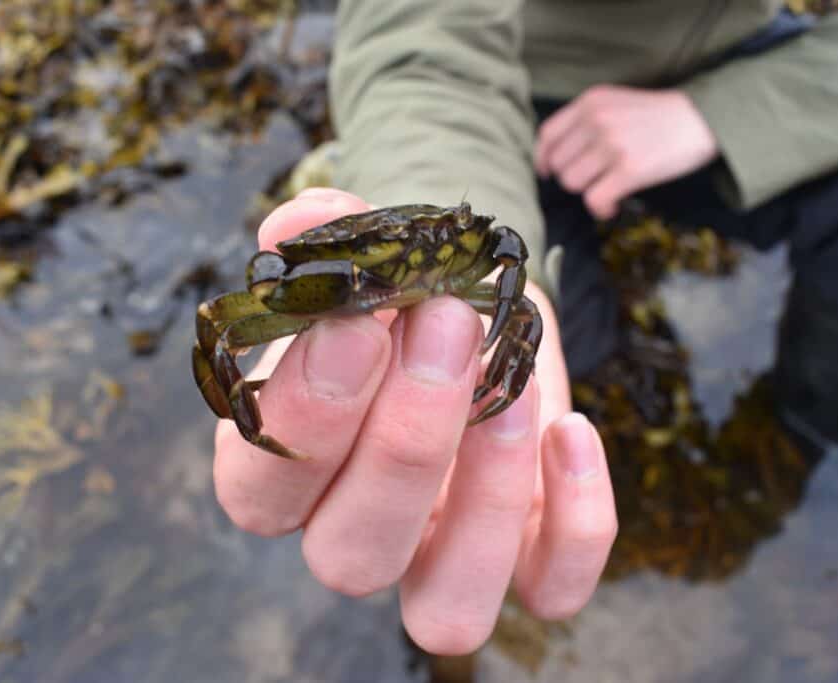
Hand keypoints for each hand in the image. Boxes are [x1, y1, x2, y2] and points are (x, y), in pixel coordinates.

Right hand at [213, 188, 616, 654]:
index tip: (354, 321)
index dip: (307, 415)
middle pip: (350, 558)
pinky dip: (577, 522)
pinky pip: (554, 588)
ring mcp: (441, 558)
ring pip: (445, 612)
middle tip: (442, 326)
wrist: (472, 307)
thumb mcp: (366, 259)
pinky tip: (570, 429)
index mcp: (286, 469)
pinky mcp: (526, 560)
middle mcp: (352, 532)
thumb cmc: (400, 294)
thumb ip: (330, 239)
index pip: (260, 488)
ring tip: (510, 388)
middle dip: (403, 444)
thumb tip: (311, 220)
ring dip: (485, 496)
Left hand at [535, 85, 717, 218]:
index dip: (543, 159)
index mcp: (590, 102)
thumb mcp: (615, 103)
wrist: (700, 119)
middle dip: (573, 178)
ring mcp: (612, 145)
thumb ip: (585, 120)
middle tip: (596, 179)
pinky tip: (613, 205)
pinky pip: (594, 200)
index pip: (547, 135)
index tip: (548, 173)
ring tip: (608, 188)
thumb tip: (553, 156)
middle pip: (559, 165)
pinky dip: (601, 208)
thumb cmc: (656, 117)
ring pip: (573, 183)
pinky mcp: (629, 169)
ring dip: (588, 192)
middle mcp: (597, 121)